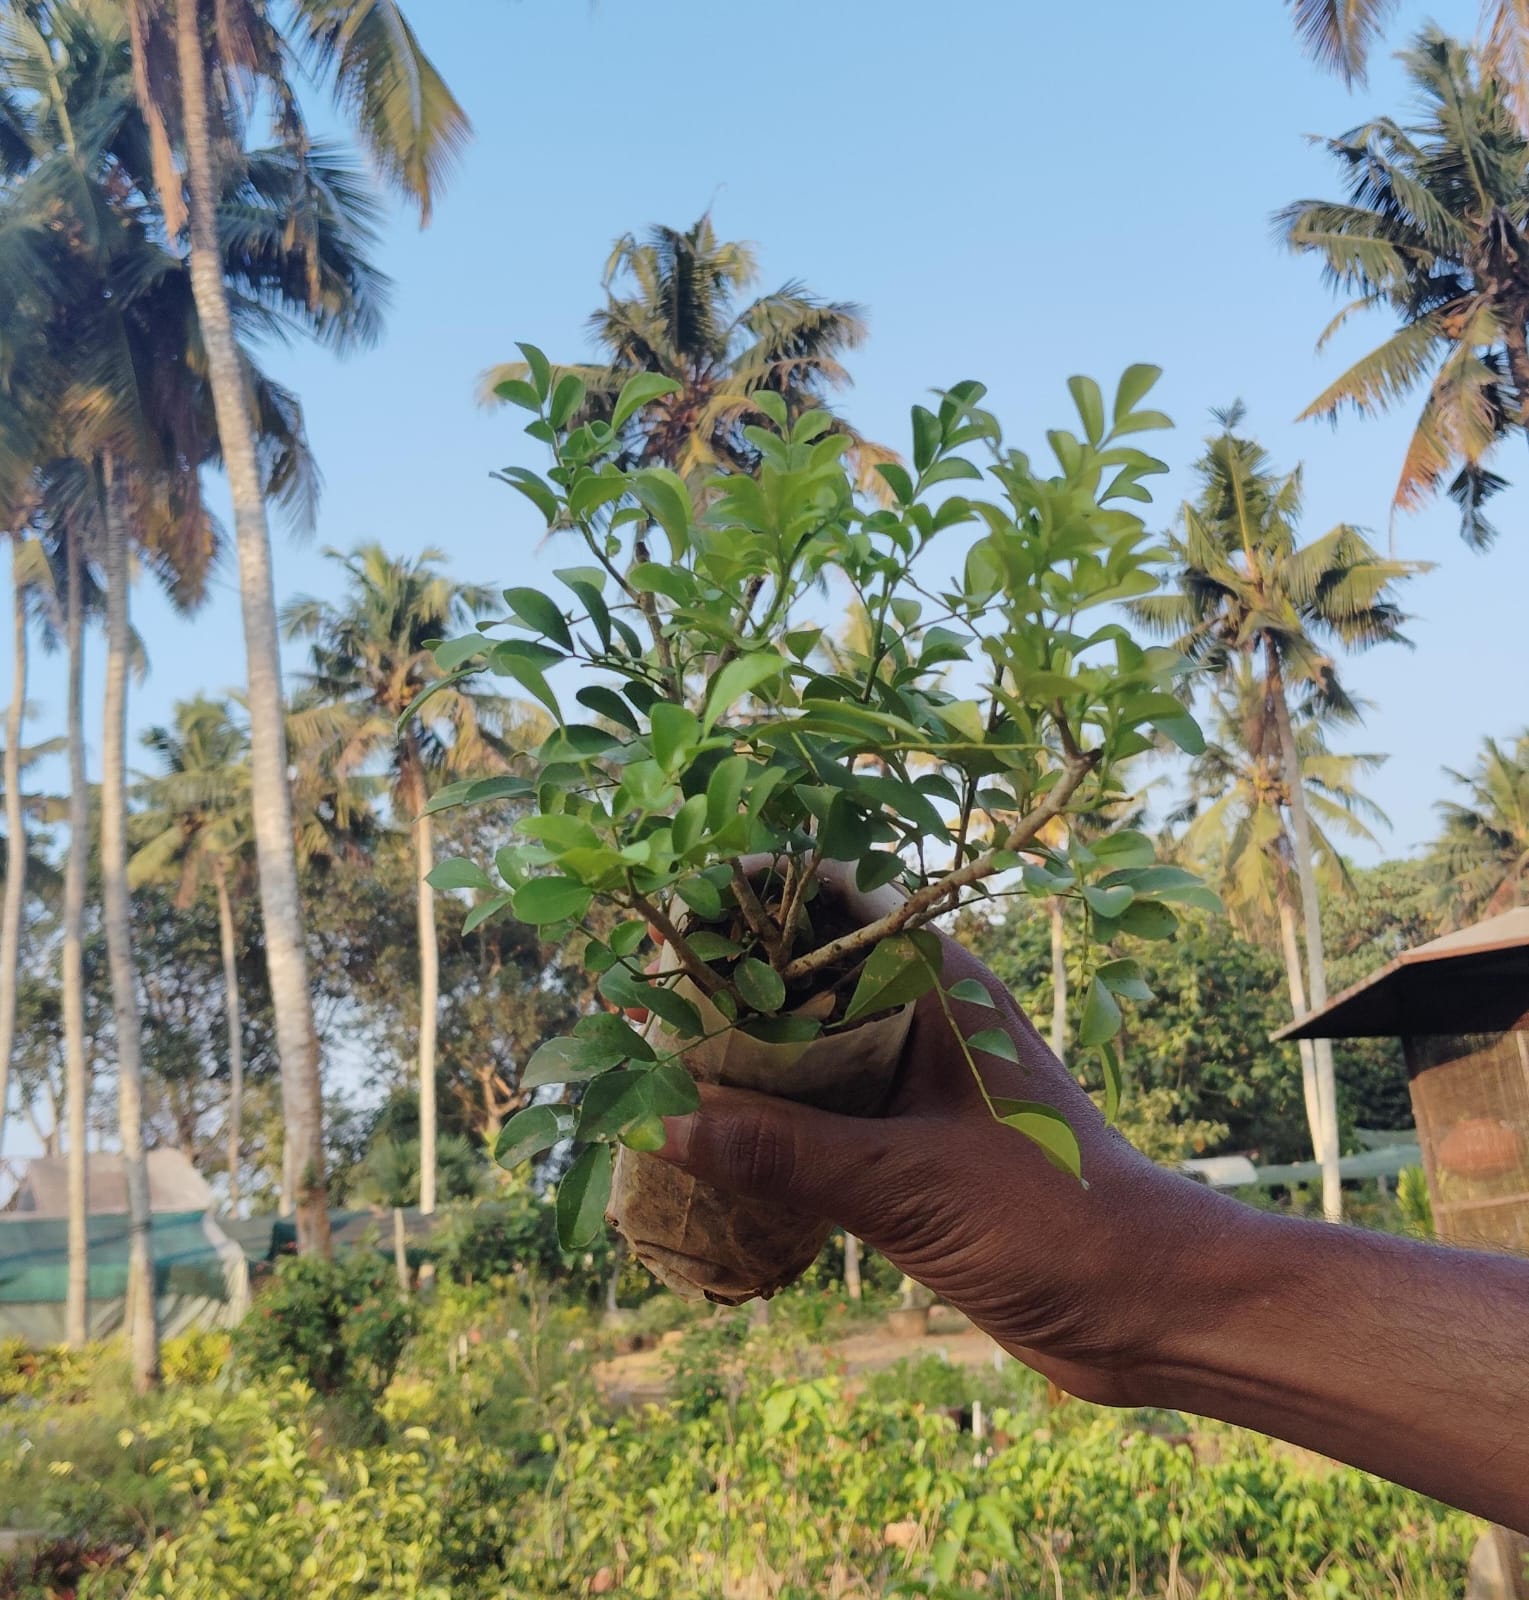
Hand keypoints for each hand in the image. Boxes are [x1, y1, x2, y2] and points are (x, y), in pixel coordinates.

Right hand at [654, 929, 1209, 1403]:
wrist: (1149, 1307)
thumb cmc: (1053, 1221)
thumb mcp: (906, 1182)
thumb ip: (782, 1153)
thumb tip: (659, 1126)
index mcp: (937, 985)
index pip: (824, 909)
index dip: (741, 908)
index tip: (658, 923)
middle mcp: (922, 1017)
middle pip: (801, 982)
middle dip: (723, 995)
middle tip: (632, 1015)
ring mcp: (917, 1081)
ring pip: (807, 1053)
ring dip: (740, 1067)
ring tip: (649, 1077)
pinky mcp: (912, 1144)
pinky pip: (822, 1117)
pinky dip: (770, 1128)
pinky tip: (709, 1152)